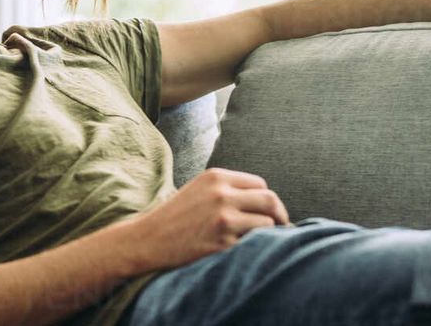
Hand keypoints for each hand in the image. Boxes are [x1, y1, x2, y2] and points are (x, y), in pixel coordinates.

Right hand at [122, 168, 288, 272]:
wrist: (148, 240)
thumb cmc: (174, 217)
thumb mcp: (199, 190)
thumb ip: (227, 189)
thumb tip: (265, 201)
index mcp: (216, 177)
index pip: (260, 184)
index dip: (267, 200)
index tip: (269, 213)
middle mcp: (222, 194)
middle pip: (270, 200)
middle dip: (280, 215)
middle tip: (282, 228)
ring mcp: (223, 219)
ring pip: (268, 224)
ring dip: (268, 235)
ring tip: (260, 242)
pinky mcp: (223, 243)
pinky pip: (255, 244)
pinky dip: (256, 249)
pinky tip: (246, 252)